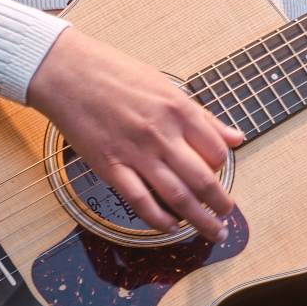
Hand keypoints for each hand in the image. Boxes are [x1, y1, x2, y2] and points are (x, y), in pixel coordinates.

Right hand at [26, 25, 246, 241]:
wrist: (70, 73)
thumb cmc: (117, 74)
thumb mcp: (168, 86)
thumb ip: (203, 117)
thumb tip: (237, 137)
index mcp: (179, 110)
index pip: (216, 150)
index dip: (223, 167)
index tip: (220, 173)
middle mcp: (162, 134)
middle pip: (202, 179)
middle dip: (220, 204)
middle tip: (227, 217)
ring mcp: (136, 153)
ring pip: (176, 196)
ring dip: (199, 219)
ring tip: (212, 232)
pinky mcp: (110, 166)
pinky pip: (140, 201)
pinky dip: (159, 219)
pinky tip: (170, 228)